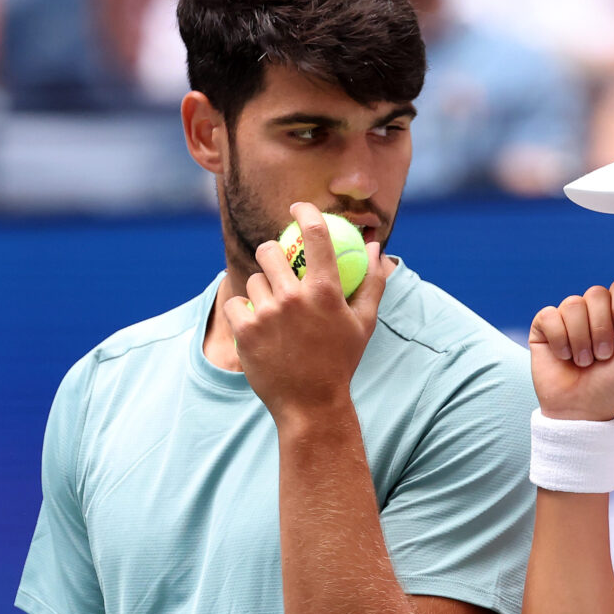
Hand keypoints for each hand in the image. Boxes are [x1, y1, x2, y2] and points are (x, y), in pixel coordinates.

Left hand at [224, 202, 387, 422]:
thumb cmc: (341, 360)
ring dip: (262, 287)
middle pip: (269, 251)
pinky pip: (237, 302)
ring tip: (274, 308)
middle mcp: (294, 298)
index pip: (315, 235)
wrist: (311, 404)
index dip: (304, 212)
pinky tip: (257, 322)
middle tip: (277, 263)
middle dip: (271, 252)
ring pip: (254, 279)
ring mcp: (267, 314)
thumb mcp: (364, 322)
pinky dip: (244, 309)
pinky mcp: (245, 331)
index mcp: (325, 291)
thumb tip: (376, 248)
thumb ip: (373, 281)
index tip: (298, 209)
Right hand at [528, 279, 613, 420]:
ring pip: (573, 304)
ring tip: (584, 361)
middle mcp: (593, 310)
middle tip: (603, 355)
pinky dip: (560, 341)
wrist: (583, 409)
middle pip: (596, 293)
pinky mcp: (544, 325)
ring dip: (581, 340)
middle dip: (602, 328)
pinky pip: (549, 315)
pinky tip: (565, 356)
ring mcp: (567, 316)